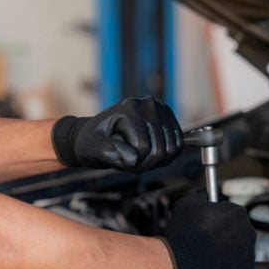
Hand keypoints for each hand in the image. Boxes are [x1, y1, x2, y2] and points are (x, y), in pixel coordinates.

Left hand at [51, 97, 182, 172]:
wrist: (96, 135)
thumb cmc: (91, 142)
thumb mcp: (91, 147)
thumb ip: (108, 151)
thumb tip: (133, 158)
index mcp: (130, 108)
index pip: (143, 148)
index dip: (131, 163)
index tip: (116, 158)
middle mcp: (149, 105)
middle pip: (159, 150)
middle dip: (143, 163)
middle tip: (126, 159)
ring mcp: (161, 110)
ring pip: (170, 150)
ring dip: (153, 162)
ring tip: (135, 155)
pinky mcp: (169, 119)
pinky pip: (177, 146)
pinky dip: (164, 157)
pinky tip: (147, 154)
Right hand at [161, 194, 255, 268]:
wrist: (182, 265)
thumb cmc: (184, 235)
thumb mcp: (187, 204)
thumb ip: (201, 198)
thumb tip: (204, 198)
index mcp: (237, 213)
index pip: (231, 213)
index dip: (218, 219)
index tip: (209, 223)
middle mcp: (249, 233)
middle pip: (238, 233)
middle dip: (224, 237)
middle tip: (206, 241)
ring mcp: (249, 256)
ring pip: (239, 253)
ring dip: (226, 254)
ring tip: (206, 257)